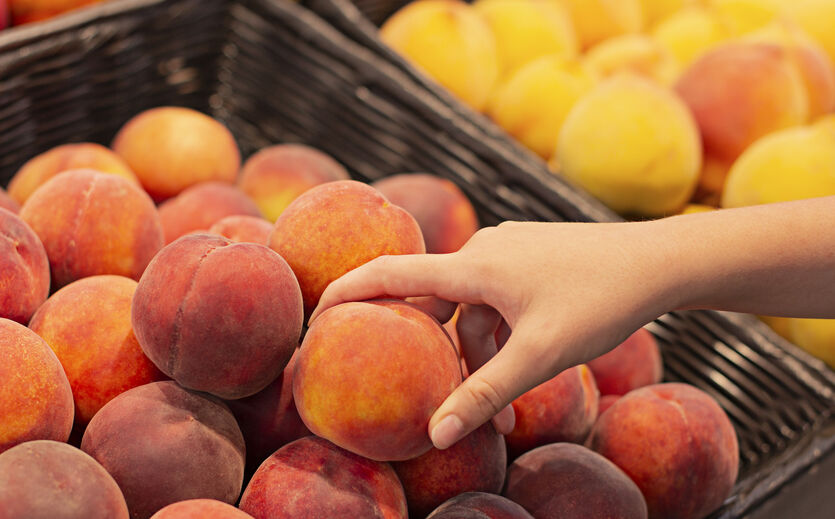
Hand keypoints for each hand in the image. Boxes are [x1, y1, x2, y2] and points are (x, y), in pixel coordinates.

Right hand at [310, 220, 675, 449]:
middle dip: (432, 355)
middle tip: (418, 394)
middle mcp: (484, 251)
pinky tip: (521, 370)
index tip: (314, 313)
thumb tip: (435, 435)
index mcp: (476, 264)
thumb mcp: (540, 355)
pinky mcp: (527, 260)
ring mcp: (507, 252)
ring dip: (477, 358)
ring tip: (502, 414)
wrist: (659, 263)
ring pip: (470, 311)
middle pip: (433, 304)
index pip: (392, 272)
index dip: (347, 291)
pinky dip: (498, 338)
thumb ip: (485, 394)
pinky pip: (495, 301)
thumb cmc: (601, 302)